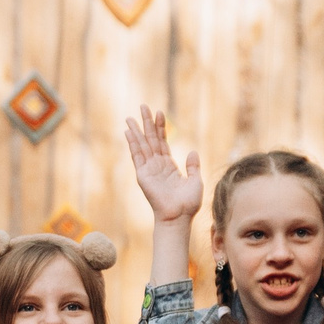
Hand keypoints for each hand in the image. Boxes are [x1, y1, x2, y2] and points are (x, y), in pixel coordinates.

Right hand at [126, 106, 202, 224]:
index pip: (163, 143)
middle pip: (151, 140)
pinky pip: (137, 156)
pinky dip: (133, 143)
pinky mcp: (143, 175)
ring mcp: (149, 170)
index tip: (160, 113)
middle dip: (147, 123)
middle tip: (143, 106)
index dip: (161, 128)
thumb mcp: (195, 181)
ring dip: (137, 130)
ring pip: (142, 145)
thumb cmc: (188, 204)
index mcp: (169, 167)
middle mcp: (157, 166)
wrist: (178, 217)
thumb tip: (191, 151)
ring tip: (131, 116)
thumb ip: (193, 166)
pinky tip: (128, 132)